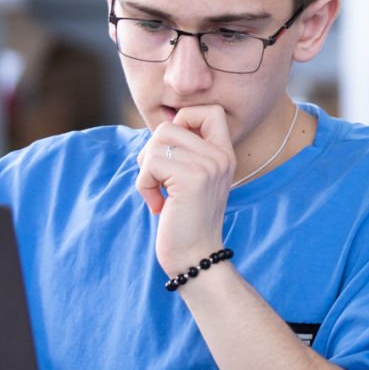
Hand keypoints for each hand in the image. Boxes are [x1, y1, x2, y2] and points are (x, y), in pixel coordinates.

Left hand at [137, 105, 235, 274]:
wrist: (195, 258)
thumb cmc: (185, 221)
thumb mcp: (191, 180)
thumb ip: (185, 153)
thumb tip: (163, 128)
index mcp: (224, 154)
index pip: (210, 110)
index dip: (183, 121)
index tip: (174, 153)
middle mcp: (221, 156)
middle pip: (170, 126)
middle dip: (152, 152)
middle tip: (158, 180)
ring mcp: (209, 166)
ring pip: (157, 142)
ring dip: (146, 170)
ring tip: (158, 193)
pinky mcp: (192, 179)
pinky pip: (151, 164)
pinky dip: (144, 185)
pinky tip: (157, 206)